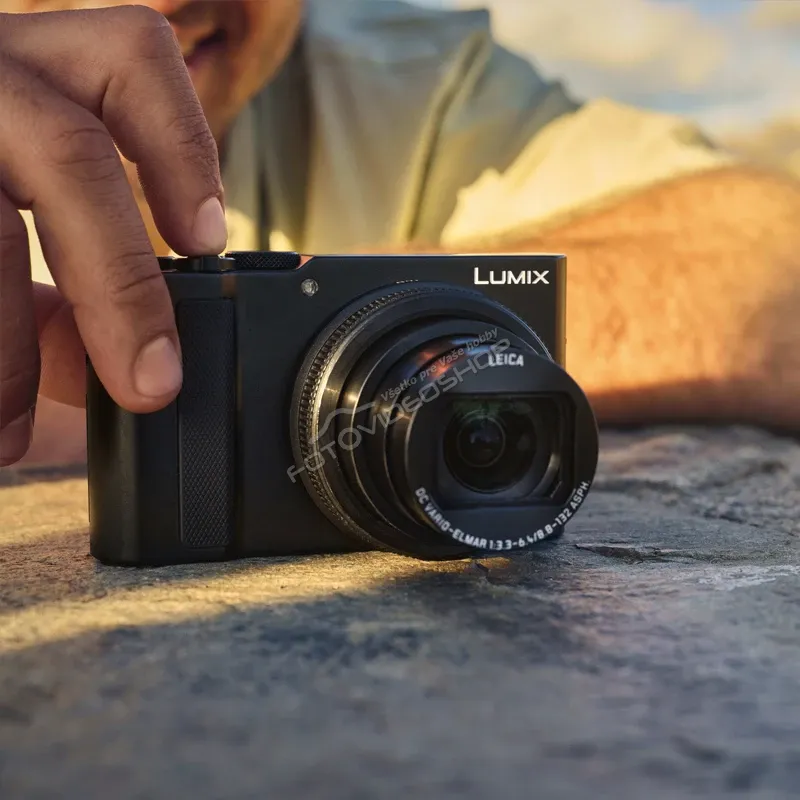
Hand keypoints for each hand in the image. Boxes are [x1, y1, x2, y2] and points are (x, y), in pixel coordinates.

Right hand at [0, 7, 226, 466]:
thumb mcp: (9, 204)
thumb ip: (77, 270)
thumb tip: (132, 366)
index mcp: (31, 71)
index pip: (130, 55)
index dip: (181, 145)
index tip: (202, 240)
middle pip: (69, 152)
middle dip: (120, 284)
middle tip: (151, 386)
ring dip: (2, 354)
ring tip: (7, 437)